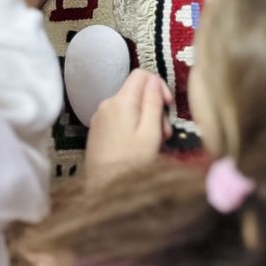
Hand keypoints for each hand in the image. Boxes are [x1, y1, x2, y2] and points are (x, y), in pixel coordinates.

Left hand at [84, 70, 173, 185]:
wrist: (103, 191)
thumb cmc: (131, 163)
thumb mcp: (150, 133)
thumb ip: (153, 103)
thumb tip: (154, 80)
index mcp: (120, 101)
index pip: (141, 74)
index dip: (158, 84)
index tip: (168, 105)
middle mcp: (107, 104)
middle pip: (136, 93)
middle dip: (154, 107)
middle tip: (164, 133)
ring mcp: (100, 118)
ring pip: (129, 107)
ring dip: (145, 119)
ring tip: (154, 143)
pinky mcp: (97, 131)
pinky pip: (119, 118)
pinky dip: (132, 126)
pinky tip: (139, 146)